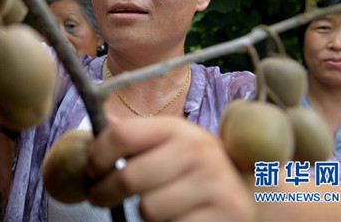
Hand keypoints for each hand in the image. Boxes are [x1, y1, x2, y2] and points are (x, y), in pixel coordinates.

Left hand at [86, 117, 255, 221]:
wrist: (249, 192)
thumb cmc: (194, 167)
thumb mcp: (170, 142)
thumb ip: (137, 137)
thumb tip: (98, 128)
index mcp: (177, 128)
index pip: (121, 135)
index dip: (96, 155)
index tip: (91, 170)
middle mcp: (198, 151)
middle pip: (129, 177)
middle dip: (104, 191)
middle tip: (98, 196)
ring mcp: (214, 185)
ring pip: (148, 209)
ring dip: (143, 213)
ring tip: (153, 206)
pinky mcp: (224, 216)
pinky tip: (175, 218)